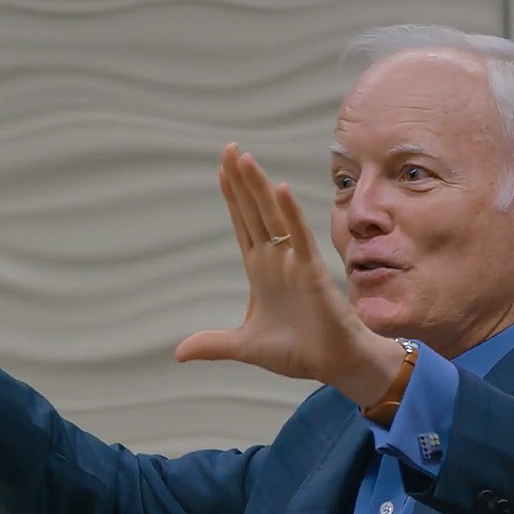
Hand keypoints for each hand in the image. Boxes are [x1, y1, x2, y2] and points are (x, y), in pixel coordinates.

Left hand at [175, 144, 405, 405]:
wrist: (335, 365)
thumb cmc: (298, 351)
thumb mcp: (244, 346)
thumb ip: (213, 344)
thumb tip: (178, 353)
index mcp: (260, 271)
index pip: (243, 225)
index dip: (232, 199)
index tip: (221, 170)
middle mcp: (276, 260)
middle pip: (254, 212)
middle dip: (241, 181)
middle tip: (228, 148)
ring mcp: (294, 262)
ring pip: (273, 217)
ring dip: (258, 188)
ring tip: (244, 158)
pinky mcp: (312, 272)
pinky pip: (300, 238)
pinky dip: (291, 214)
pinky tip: (280, 190)